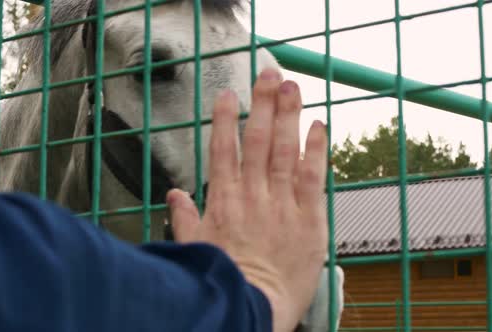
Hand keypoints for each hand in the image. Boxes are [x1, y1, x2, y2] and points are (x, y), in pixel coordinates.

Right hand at [166, 68, 328, 331]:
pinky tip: (318, 125)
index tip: (228, 93)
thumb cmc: (225, 279)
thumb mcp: (196, 249)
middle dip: (262, 104)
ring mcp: (282, 204)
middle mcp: (252, 195)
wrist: (254, 306)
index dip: (225, 119)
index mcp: (223, 201)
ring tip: (291, 86)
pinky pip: (312, 176)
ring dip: (288, 115)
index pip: (223, 150)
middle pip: (257, 140)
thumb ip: (185, 219)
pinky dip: (316, 149)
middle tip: (268, 73)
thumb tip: (173, 195)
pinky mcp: (309, 217)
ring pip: (284, 150)